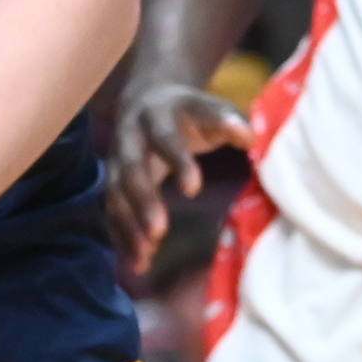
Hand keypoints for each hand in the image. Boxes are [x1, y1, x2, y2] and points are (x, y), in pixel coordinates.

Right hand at [106, 79, 254, 265]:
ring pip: (116, 194)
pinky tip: (139, 262)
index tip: (194, 189)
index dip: (177, 161)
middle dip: (144, 200)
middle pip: (132, 169)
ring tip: (146, 253)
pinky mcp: (112, 183)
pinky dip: (123, 237)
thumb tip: (249, 137)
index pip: (166, 138)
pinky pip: (112, 212)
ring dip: (129, 224)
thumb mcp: (210, 108)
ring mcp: (116, 161)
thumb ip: (229, 121)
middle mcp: (130, 137)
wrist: (147, 99)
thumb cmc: (189, 112)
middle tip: (159, 231)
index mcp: (157, 115)